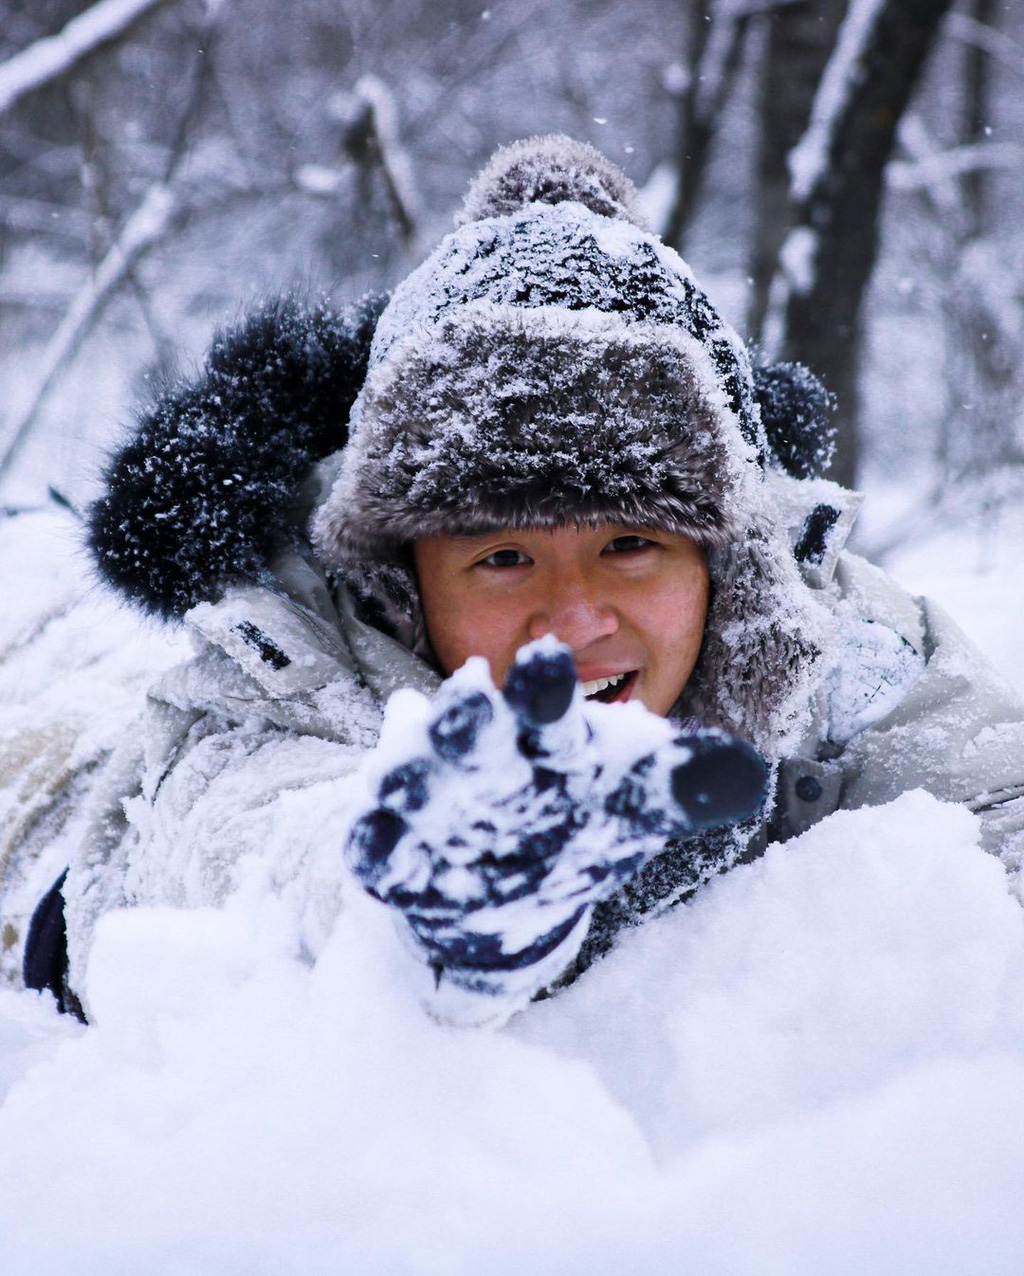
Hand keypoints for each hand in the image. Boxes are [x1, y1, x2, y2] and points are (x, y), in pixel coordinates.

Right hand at [345, 638, 766, 1009]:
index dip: (546, 686)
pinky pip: (380, 845)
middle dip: (470, 717)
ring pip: (416, 778)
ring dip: (411, 773)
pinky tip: (372, 851)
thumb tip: (755, 774)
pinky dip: (376, 846)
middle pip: (473, 730)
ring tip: (403, 774)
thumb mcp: (630, 805)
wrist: (502, 883)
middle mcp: (484, 758)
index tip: (551, 654)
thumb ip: (684, 785)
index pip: (546, 708)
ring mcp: (434, 802)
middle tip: (469, 695)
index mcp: (543, 740)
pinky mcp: (398, 851)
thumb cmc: (572, 820)